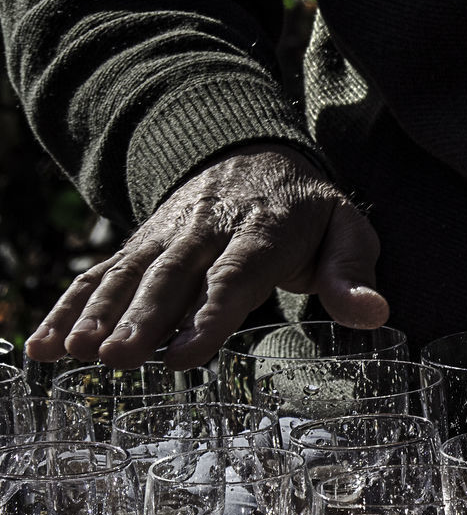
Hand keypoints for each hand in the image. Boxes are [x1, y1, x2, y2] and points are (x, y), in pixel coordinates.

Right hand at [24, 143, 386, 369]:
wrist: (252, 155)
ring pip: (129, 276)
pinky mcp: (142, 246)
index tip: (186, 355)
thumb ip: (354, 274)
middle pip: (172, 278)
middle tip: (117, 359)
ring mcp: (168, 237)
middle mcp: (207, 231)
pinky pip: (101, 275)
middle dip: (142, 320)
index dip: (209, 315)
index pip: (234, 277)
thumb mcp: (347, 231)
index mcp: (262, 232)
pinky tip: (43, 346)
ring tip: (72, 355)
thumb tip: (375, 314)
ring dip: (98, 315)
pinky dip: (70, 307)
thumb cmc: (309, 212)